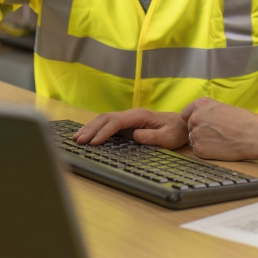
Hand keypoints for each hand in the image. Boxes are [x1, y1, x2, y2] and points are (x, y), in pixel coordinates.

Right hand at [73, 109, 187, 148]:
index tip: (93, 143)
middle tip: (78, 141)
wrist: (181, 125)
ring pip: (104, 119)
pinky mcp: (127, 125)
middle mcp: (131, 114)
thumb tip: (134, 135)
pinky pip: (108, 125)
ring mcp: (128, 119)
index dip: (104, 132)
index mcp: (140, 116)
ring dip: (90, 128)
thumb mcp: (167, 136)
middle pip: (106, 118)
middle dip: (91, 129)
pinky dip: (96, 129)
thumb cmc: (175, 131)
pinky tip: (87, 136)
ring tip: (77, 138)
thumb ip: (151, 136)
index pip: (117, 122)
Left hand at [181, 98, 257, 162]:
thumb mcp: (222, 107)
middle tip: (216, 134)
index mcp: (201, 104)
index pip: (186, 114)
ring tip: (220, 141)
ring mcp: (196, 133)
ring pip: (194, 139)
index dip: (194, 120)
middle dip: (199, 131)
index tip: (203, 124)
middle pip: (190, 127)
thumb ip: (208, 112)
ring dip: (203, 141)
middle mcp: (195, 117)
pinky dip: (206, 152)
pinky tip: (219, 148)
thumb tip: (200, 119)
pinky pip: (198, 151)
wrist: (253, 135)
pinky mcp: (199, 149)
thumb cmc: (243, 121)